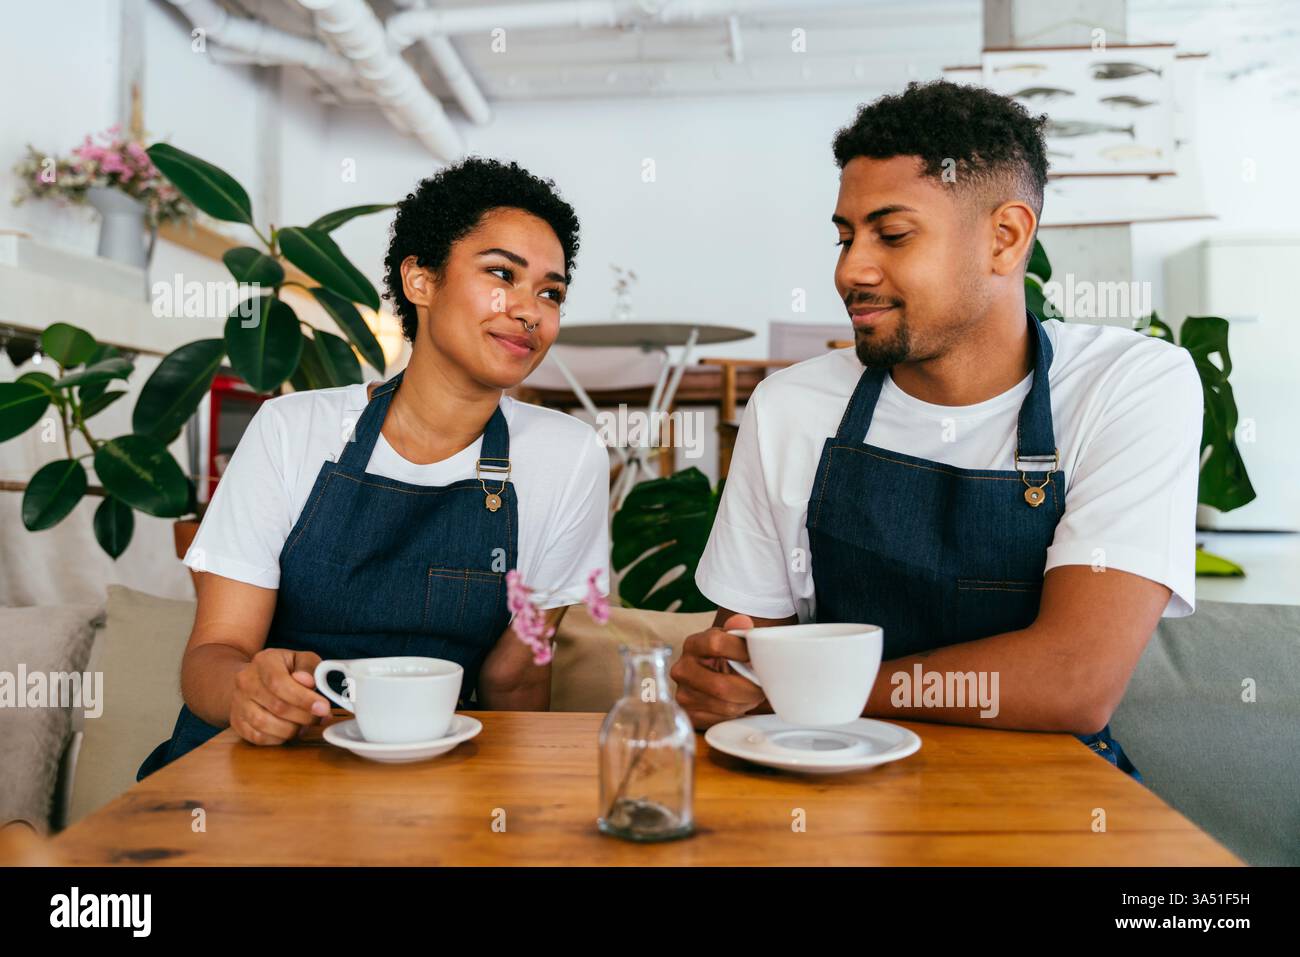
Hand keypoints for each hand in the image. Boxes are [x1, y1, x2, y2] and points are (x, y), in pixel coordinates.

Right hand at [229, 649, 329, 745]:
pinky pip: (258, 737)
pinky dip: (278, 738)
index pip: (280, 683)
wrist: (253, 678)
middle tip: (321, 717)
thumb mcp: (301, 659)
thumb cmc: (283, 669)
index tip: (324, 708)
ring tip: (305, 724)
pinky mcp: (237, 722)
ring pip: (264, 725)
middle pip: (276, 706)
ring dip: (292, 730)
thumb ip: (309, 668)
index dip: (304, 699)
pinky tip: (290, 730)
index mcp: (263, 661)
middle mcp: (245, 681)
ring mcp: (238, 703)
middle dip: (304, 716)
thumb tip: (309, 682)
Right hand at [670, 614, 767, 729]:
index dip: (742, 651)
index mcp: (692, 644)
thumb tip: (744, 623)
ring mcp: (682, 695)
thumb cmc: (724, 656)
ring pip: (725, 706)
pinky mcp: (689, 716)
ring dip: (746, 702)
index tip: (755, 656)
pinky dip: (736, 713)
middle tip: (762, 686)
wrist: (709, 676)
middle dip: (750, 688)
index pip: (716, 644)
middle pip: (722, 686)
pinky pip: (721, 720)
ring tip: (750, 692)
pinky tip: (738, 703)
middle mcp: (682, 670)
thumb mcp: (730, 638)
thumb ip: (738, 629)